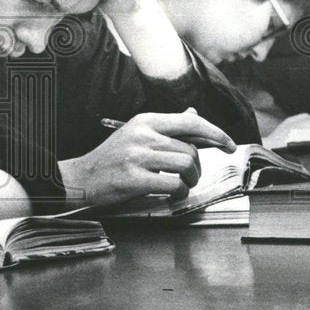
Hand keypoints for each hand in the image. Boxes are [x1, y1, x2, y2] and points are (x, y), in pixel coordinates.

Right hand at [58, 109, 235, 206]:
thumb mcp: (136, 135)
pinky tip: (172, 195)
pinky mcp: (134, 178)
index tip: (228, 144)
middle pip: (190, 149)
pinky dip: (179, 193)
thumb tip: (193, 114)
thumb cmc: (110, 159)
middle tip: (189, 177)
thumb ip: (165, 128)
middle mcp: (142, 135)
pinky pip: (174, 185)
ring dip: (190, 181)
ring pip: (186, 165)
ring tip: (181, 186)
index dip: (215, 133)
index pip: (190, 121)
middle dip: (197, 167)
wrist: (80, 178)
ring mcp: (137, 156)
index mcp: (144, 121)